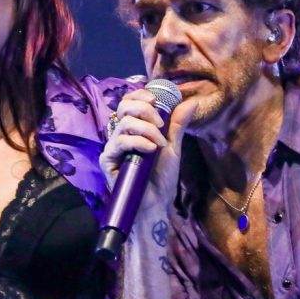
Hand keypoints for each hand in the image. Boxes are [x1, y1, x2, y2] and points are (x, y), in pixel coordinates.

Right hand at [99, 89, 196, 213]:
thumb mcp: (173, 147)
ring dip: (147, 129)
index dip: (140, 94)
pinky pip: (120, 141)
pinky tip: (151, 150)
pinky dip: (139, 142)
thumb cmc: (162, 178)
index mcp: (134, 129)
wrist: (156, 204)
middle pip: (124, 106)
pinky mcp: (108, 160)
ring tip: (160, 144)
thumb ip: (178, 124)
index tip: (156, 99)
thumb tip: (192, 101)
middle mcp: (121, 135)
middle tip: (161, 124)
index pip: (130, 102)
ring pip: (125, 123)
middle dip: (145, 109)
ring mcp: (113, 147)